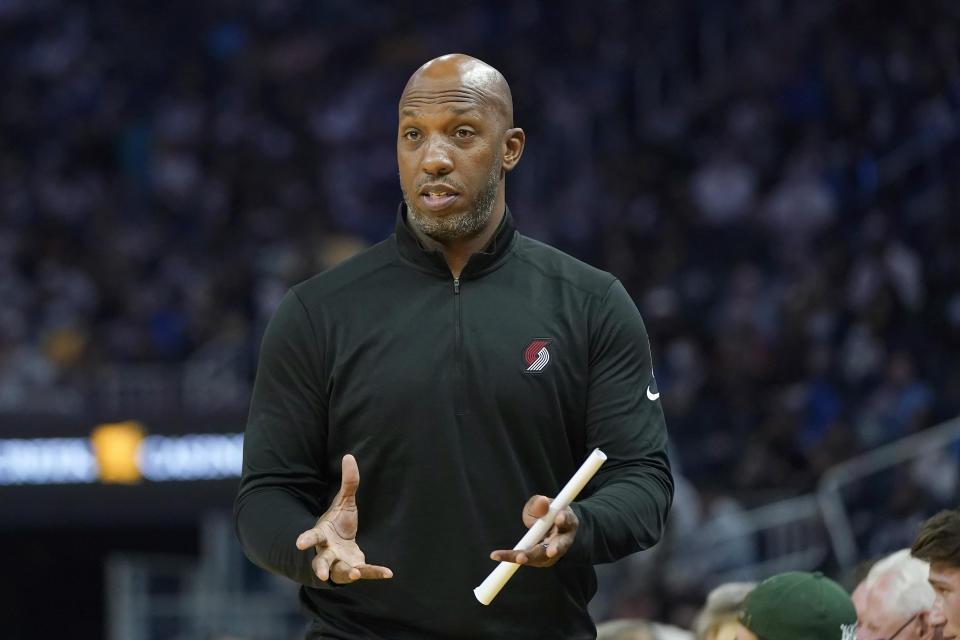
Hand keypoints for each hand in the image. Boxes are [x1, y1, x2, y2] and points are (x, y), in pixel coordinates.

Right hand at [295, 454, 393, 583]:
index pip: (312, 536)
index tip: (299, 543)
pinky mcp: (354, 568)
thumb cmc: (338, 524)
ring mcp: (340, 563)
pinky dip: (375, 573)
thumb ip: (348, 483)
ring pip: (340, 572)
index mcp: (322, 535)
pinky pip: (365, 572)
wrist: (341, 547)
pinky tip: (388, 573)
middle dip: (320, 567)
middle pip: (321, 561)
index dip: (306, 539)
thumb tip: (349, 456)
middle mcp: (328, 552)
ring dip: (348, 574)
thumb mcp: (344, 502)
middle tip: (321, 574)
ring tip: (355, 574)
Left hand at [489, 495, 578, 566]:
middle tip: (550, 552)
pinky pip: (527, 559)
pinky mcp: (542, 560)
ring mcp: (553, 553)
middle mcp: (563, 540)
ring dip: (531, 557)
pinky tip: (497, 555)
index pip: (568, 520)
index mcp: (568, 522)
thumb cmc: (548, 511)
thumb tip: (542, 502)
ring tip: (520, 558)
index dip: (564, 519)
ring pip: (543, 557)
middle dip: (553, 549)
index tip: (559, 518)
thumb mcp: (544, 503)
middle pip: (559, 546)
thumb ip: (540, 504)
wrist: (554, 525)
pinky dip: (512, 557)